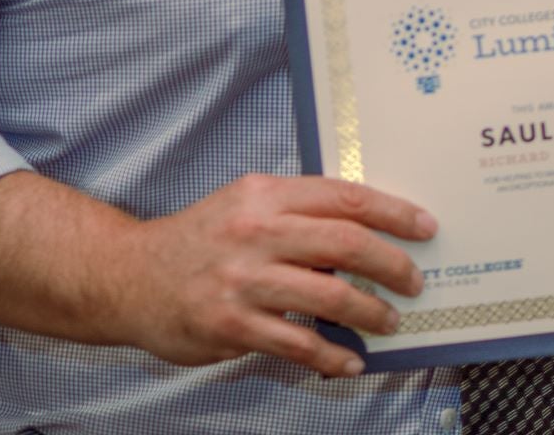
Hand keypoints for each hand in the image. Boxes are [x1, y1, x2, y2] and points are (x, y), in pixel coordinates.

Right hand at [109, 173, 436, 378]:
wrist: (128, 275)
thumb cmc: (198, 240)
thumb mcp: (244, 205)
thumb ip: (297, 211)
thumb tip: (363, 230)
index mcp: (265, 194)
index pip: (345, 196)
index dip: (394, 211)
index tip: (425, 226)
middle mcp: (256, 232)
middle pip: (346, 242)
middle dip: (392, 264)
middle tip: (414, 281)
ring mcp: (243, 280)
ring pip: (329, 295)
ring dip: (370, 313)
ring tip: (389, 321)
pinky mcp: (231, 324)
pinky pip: (298, 343)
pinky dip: (332, 354)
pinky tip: (349, 360)